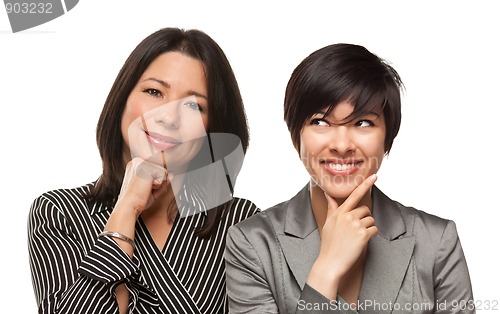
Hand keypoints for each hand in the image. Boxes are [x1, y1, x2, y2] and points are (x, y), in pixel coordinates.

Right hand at [116, 157, 169, 217]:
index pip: (156, 170)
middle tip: (144, 190)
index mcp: (136, 165)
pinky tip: (146, 187)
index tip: (143, 188)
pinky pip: (164, 176)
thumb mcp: (151, 188)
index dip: (155, 182)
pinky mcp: (146, 167)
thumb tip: (171, 174)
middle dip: (157, 183)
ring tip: (145, 188)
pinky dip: (158, 185)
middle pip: (161, 170)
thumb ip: (161, 181)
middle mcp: (138, 161)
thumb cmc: (136, 199)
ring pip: (164, 172)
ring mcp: (142, 162)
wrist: (129, 206)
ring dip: (158, 184)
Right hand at [307, 174, 377, 298]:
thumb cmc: (329, 244)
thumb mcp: (328, 223)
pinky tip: (361, 242)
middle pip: (365, 210)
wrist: (330, 262)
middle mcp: (347, 216)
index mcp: (339, 212)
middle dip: (364, 219)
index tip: (374, 176)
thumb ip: (332, 208)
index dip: (365, 184)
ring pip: (371, 220)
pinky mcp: (363, 234)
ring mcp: (355, 225)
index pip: (354, 195)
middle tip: (355, 231)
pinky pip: (374, 230)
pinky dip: (371, 236)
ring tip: (356, 238)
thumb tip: (328, 194)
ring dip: (368, 229)